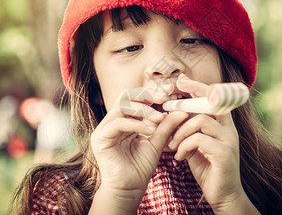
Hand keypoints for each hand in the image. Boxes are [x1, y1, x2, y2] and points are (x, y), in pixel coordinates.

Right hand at [90, 87, 187, 212]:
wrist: (129, 189)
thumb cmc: (141, 167)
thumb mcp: (157, 143)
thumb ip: (166, 127)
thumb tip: (181, 112)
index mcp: (125, 120)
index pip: (135, 97)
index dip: (151, 92)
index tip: (169, 92)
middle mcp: (112, 121)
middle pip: (126, 96)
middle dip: (146, 95)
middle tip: (164, 98)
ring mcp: (104, 128)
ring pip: (122, 106)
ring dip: (143, 110)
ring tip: (158, 120)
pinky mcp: (100, 137)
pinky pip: (118, 123)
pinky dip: (136, 124)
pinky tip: (149, 130)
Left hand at [168, 75, 258, 213]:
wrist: (224, 197)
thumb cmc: (209, 170)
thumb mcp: (197, 147)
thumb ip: (190, 132)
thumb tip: (173, 118)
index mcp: (223, 125)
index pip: (214, 97)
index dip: (198, 87)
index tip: (182, 81)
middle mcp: (229, 129)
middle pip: (209, 104)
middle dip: (186, 103)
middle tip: (167, 111)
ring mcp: (228, 140)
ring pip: (201, 120)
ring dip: (181, 131)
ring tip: (172, 145)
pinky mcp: (224, 154)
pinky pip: (199, 139)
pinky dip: (184, 146)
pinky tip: (179, 157)